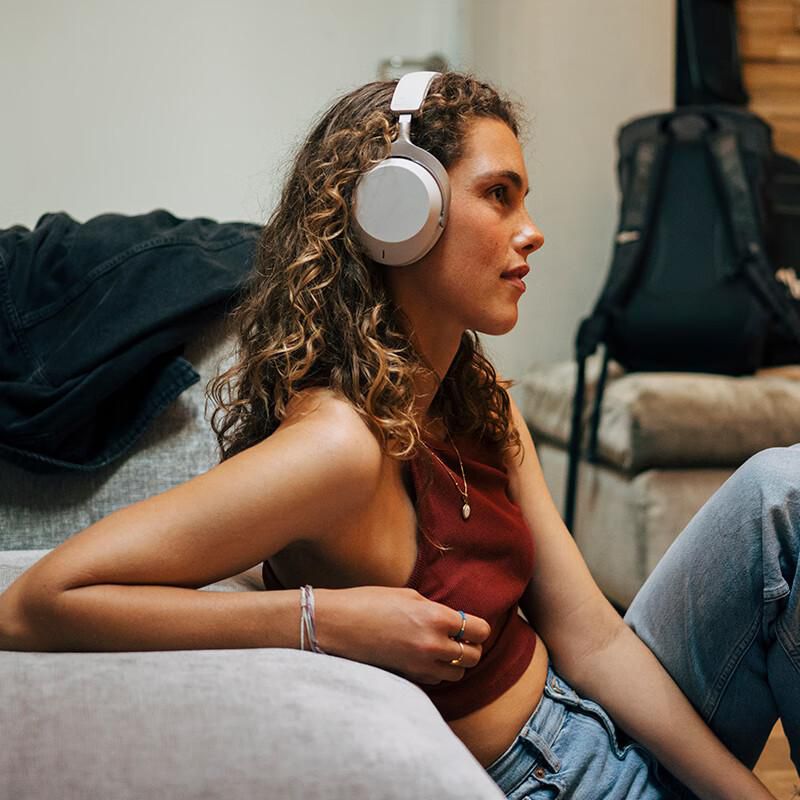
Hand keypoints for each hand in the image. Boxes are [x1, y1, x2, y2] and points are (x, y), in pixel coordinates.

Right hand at [315, 586, 490, 684]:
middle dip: (470, 645)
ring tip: (442, 647)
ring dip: (455, 661)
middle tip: (459, 636)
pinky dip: (438, 671)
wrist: (336, 625)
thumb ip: (436, 609)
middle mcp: (434, 645)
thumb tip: (454, 620)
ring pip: (458, 673)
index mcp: (436, 618)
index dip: (477, 627)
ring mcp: (421, 665)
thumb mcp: (409, 596)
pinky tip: (425, 656)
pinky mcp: (409, 677)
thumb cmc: (369, 602)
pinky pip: (437, 679)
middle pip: (474, 655)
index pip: (479, 630)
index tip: (469, 623)